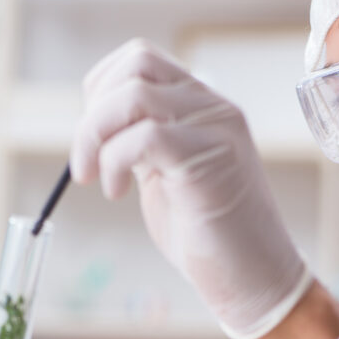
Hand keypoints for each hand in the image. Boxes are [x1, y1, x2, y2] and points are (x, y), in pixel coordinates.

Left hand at [71, 39, 312, 338]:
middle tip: (85, 165)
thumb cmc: (209, 236)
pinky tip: (119, 193)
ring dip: (97, 137)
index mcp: (202, 107)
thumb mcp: (166, 175)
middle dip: (93, 113)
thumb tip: (95, 124)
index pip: (141, 59)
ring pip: (135, 96)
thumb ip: (142, 142)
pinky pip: (146, 136)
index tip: (94, 139)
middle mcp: (213, 108)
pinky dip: (116, 162)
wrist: (253, 278)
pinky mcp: (209, 161)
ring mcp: (215, 130)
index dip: (101, 90)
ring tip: (101, 182)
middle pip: (135, 65)